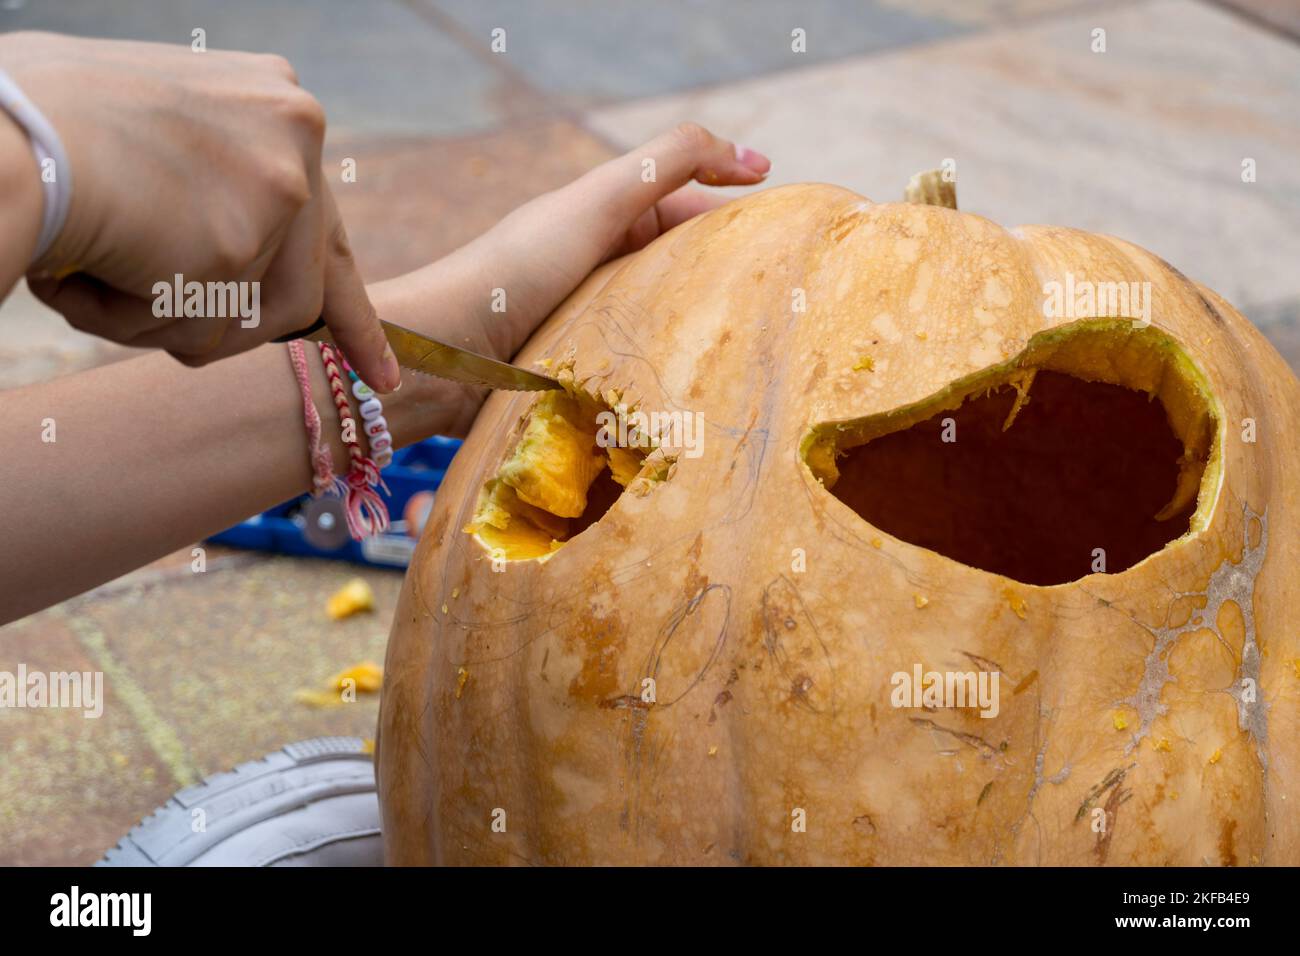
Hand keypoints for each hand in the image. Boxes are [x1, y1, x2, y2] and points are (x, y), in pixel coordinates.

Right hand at [3, 32, 397, 389]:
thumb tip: (243, 251)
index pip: (329, 223)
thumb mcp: (166, 136)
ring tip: (106, 270)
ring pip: (259, 319)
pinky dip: (138, 322)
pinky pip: (204, 331)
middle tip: (241, 352)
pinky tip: (93, 273)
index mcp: (277, 102)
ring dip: (172, 318)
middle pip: (300, 285)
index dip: (350, 308)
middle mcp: (297, 133)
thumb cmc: (44, 126)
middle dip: (243, 325)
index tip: (381, 369)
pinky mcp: (243, 243)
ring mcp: (278, 188)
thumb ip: (217, 180)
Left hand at [371, 122, 770, 367]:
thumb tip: (752, 154)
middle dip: (732, 282)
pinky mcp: (581, 380)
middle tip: (790, 305)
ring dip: (704, 338)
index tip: (798, 232)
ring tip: (757, 356)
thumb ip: (668, 163)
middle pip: (684, 271)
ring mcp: (591, 328)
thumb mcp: (596, 202)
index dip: (740, 217)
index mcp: (605, 223)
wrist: (440, 357)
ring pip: (667, 327)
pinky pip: (640, 377)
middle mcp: (601, 272)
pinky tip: (703, 395)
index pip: (689, 212)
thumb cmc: (515, 272)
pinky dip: (671, 381)